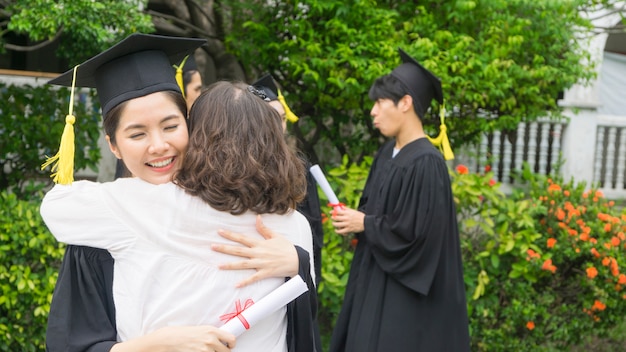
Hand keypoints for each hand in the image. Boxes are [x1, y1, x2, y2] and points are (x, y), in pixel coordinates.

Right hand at [110, 325, 235, 351]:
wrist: (168, 339)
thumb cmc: (182, 333)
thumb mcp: (200, 329)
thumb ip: (211, 334)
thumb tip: (221, 340)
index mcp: (212, 331)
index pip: (232, 339)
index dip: (232, 344)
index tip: (229, 345)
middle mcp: (210, 340)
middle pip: (226, 351)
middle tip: (217, 351)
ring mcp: (205, 350)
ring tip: (205, 351)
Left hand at [212, 215, 298, 286]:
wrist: (297, 260)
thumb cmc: (286, 248)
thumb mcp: (275, 236)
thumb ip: (264, 228)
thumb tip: (257, 217)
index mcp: (260, 244)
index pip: (242, 238)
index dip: (230, 235)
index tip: (219, 232)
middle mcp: (258, 253)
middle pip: (238, 250)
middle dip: (225, 248)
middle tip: (212, 246)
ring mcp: (261, 264)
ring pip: (243, 264)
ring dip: (230, 265)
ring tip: (218, 265)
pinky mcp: (265, 273)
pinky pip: (253, 278)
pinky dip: (245, 282)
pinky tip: (236, 285)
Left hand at [331, 207, 364, 234]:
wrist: (366, 223)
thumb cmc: (360, 216)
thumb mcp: (354, 211)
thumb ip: (347, 209)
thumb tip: (342, 207)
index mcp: (347, 213)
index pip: (337, 211)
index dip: (332, 211)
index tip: (330, 212)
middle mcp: (346, 218)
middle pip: (335, 218)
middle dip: (333, 218)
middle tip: (332, 218)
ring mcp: (347, 224)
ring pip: (336, 224)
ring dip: (334, 224)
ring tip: (334, 223)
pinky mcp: (348, 229)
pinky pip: (340, 231)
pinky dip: (337, 231)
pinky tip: (336, 230)